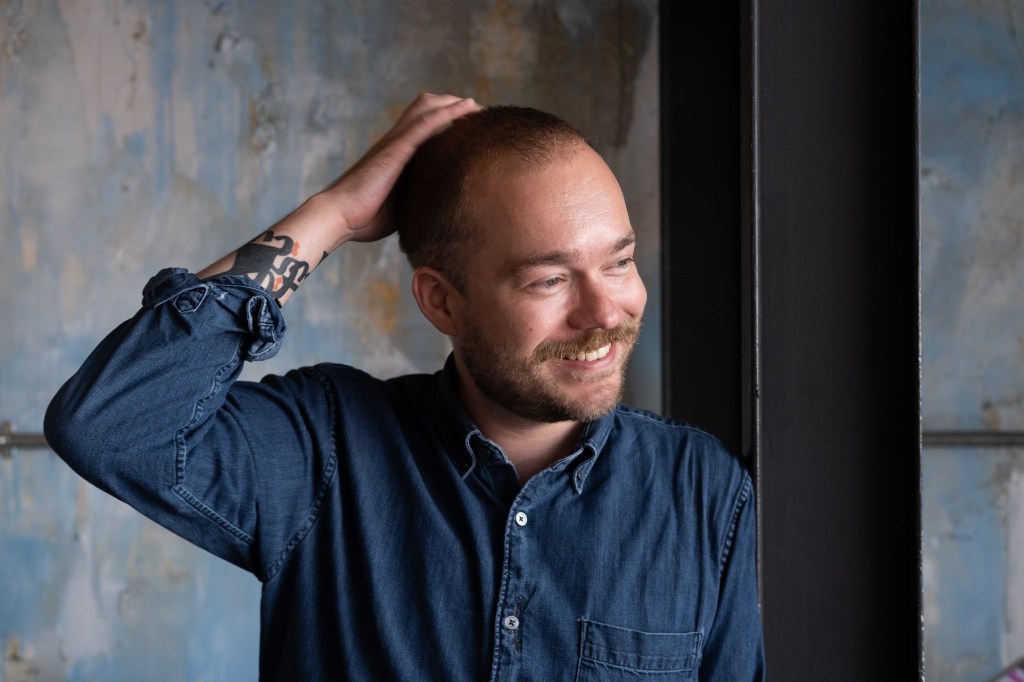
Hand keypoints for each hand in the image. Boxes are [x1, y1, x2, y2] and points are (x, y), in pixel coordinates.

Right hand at [322, 93, 479, 243]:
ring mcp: (397, 142)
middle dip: (453, 105)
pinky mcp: (398, 148)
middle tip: (479, 114)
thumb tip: (438, 213)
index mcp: (397, 153)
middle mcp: (397, 141)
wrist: (341, 216)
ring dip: (455, 103)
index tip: (471, 126)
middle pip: (426, 107)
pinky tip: (468, 109)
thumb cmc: (365, 217)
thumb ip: (417, 200)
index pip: (424, 124)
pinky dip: (449, 112)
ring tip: (479, 108)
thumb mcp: (401, 206)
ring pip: (427, 107)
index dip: (447, 119)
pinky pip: (427, 122)